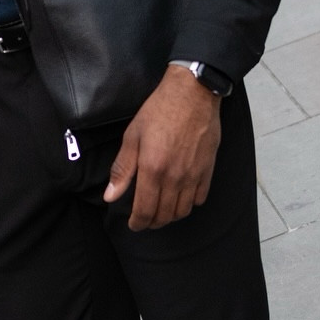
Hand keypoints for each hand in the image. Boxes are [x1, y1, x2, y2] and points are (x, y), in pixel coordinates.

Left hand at [104, 65, 221, 230]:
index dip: (138, 223)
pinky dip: (190, 203)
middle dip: (153, 223)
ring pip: (183, 211)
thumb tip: (111, 196)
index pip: (145, 211)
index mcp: (153, 170)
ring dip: (171, 216)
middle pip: (165, 215)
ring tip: (162, 211)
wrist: (193, 94)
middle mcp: (175, 178)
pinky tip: (182, 197)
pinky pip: (200, 198)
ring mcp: (194, 175)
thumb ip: (122, 170)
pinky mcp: (208, 169)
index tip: (134, 225)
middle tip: (145, 220)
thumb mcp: (132, 137)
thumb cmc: (159, 111)